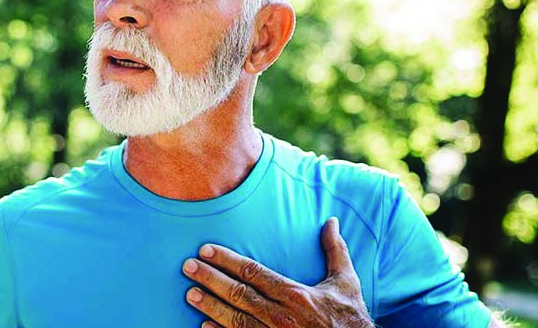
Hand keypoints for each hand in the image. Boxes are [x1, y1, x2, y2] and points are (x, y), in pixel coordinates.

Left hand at [182, 217, 373, 327]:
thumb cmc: (350, 318)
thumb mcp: (346, 282)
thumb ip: (335, 251)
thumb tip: (332, 221)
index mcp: (295, 295)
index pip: (253, 273)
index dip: (227, 260)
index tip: (206, 250)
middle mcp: (281, 316)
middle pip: (238, 294)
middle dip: (210, 279)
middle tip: (187, 267)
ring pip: (235, 319)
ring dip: (210, 306)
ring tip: (189, 295)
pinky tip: (204, 327)